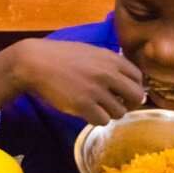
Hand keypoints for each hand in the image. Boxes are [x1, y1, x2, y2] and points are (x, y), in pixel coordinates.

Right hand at [7, 39, 144, 124]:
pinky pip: (102, 121)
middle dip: (128, 103)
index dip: (133, 87)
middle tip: (116, 104)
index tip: (124, 92)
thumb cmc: (60, 55)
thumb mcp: (90, 52)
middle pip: (136, 97)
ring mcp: (96, 90)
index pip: (138, 77)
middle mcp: (107, 74)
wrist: (34, 62)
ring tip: (95, 107)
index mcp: (111, 59)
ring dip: (109, 112)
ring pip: (119, 112)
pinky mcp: (83, 105)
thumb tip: (127, 78)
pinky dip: (95, 119)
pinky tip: (86, 112)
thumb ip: (109, 63)